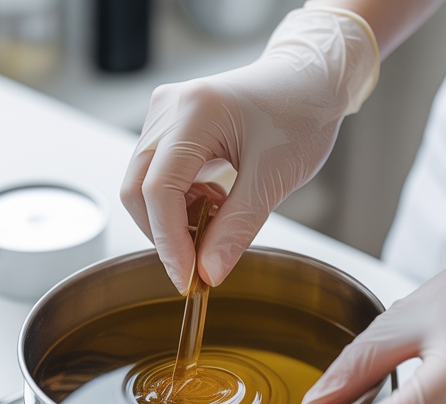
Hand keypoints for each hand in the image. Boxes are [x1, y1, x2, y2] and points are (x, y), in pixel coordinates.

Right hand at [120, 6, 377, 292]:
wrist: (308, 81)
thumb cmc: (299, 116)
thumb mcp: (274, 178)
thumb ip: (237, 228)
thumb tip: (208, 272)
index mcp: (195, 112)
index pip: (159, 190)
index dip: (169, 242)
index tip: (189, 279)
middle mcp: (168, 108)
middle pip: (137, 189)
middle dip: (165, 233)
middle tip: (200, 262)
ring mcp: (163, 113)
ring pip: (143, 185)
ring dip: (173, 217)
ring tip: (217, 220)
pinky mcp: (167, 124)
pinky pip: (156, 174)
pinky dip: (179, 201)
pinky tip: (212, 202)